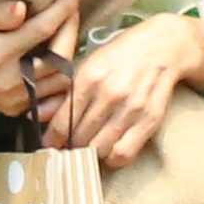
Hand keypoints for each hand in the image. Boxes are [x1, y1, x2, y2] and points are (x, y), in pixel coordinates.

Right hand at [0, 0, 81, 123]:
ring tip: (66, 32)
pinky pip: (52, 100)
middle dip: (71, 30)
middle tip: (72, 9)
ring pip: (61, 81)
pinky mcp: (15, 109)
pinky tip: (58, 63)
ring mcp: (14, 99)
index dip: (63, 8)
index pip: (41, 29)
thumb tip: (22, 8)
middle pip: (59, 58)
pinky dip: (62, 82)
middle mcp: (9, 80)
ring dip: (70, 55)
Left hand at [44, 14, 203, 169]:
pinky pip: (124, 153)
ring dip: (90, 153)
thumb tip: (40, 115)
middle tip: (67, 148)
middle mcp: (109, 94)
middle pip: (80, 137)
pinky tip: (109, 151)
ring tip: (87, 149)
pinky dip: (113, 158)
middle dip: (70, 146)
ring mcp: (131, 108)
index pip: (63, 121)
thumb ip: (66, 91)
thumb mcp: (89, 63)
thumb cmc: (121, 54)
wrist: (163, 45)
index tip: (48, 145)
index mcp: (89, 77)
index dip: (52, 139)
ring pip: (100, 148)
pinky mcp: (150, 119)